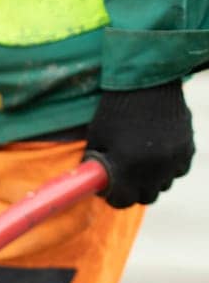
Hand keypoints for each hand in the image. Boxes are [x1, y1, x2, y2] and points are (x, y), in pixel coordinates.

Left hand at [86, 82, 194, 207]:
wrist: (147, 82)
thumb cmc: (115, 109)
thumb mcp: (97, 138)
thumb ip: (96, 165)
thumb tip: (94, 183)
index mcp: (127, 166)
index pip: (122, 201)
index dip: (113, 197)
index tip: (109, 189)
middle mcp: (154, 167)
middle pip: (145, 197)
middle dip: (132, 191)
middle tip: (124, 178)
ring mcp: (174, 158)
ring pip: (163, 185)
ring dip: (151, 180)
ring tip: (140, 164)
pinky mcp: (188, 148)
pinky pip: (179, 170)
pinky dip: (168, 169)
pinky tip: (157, 156)